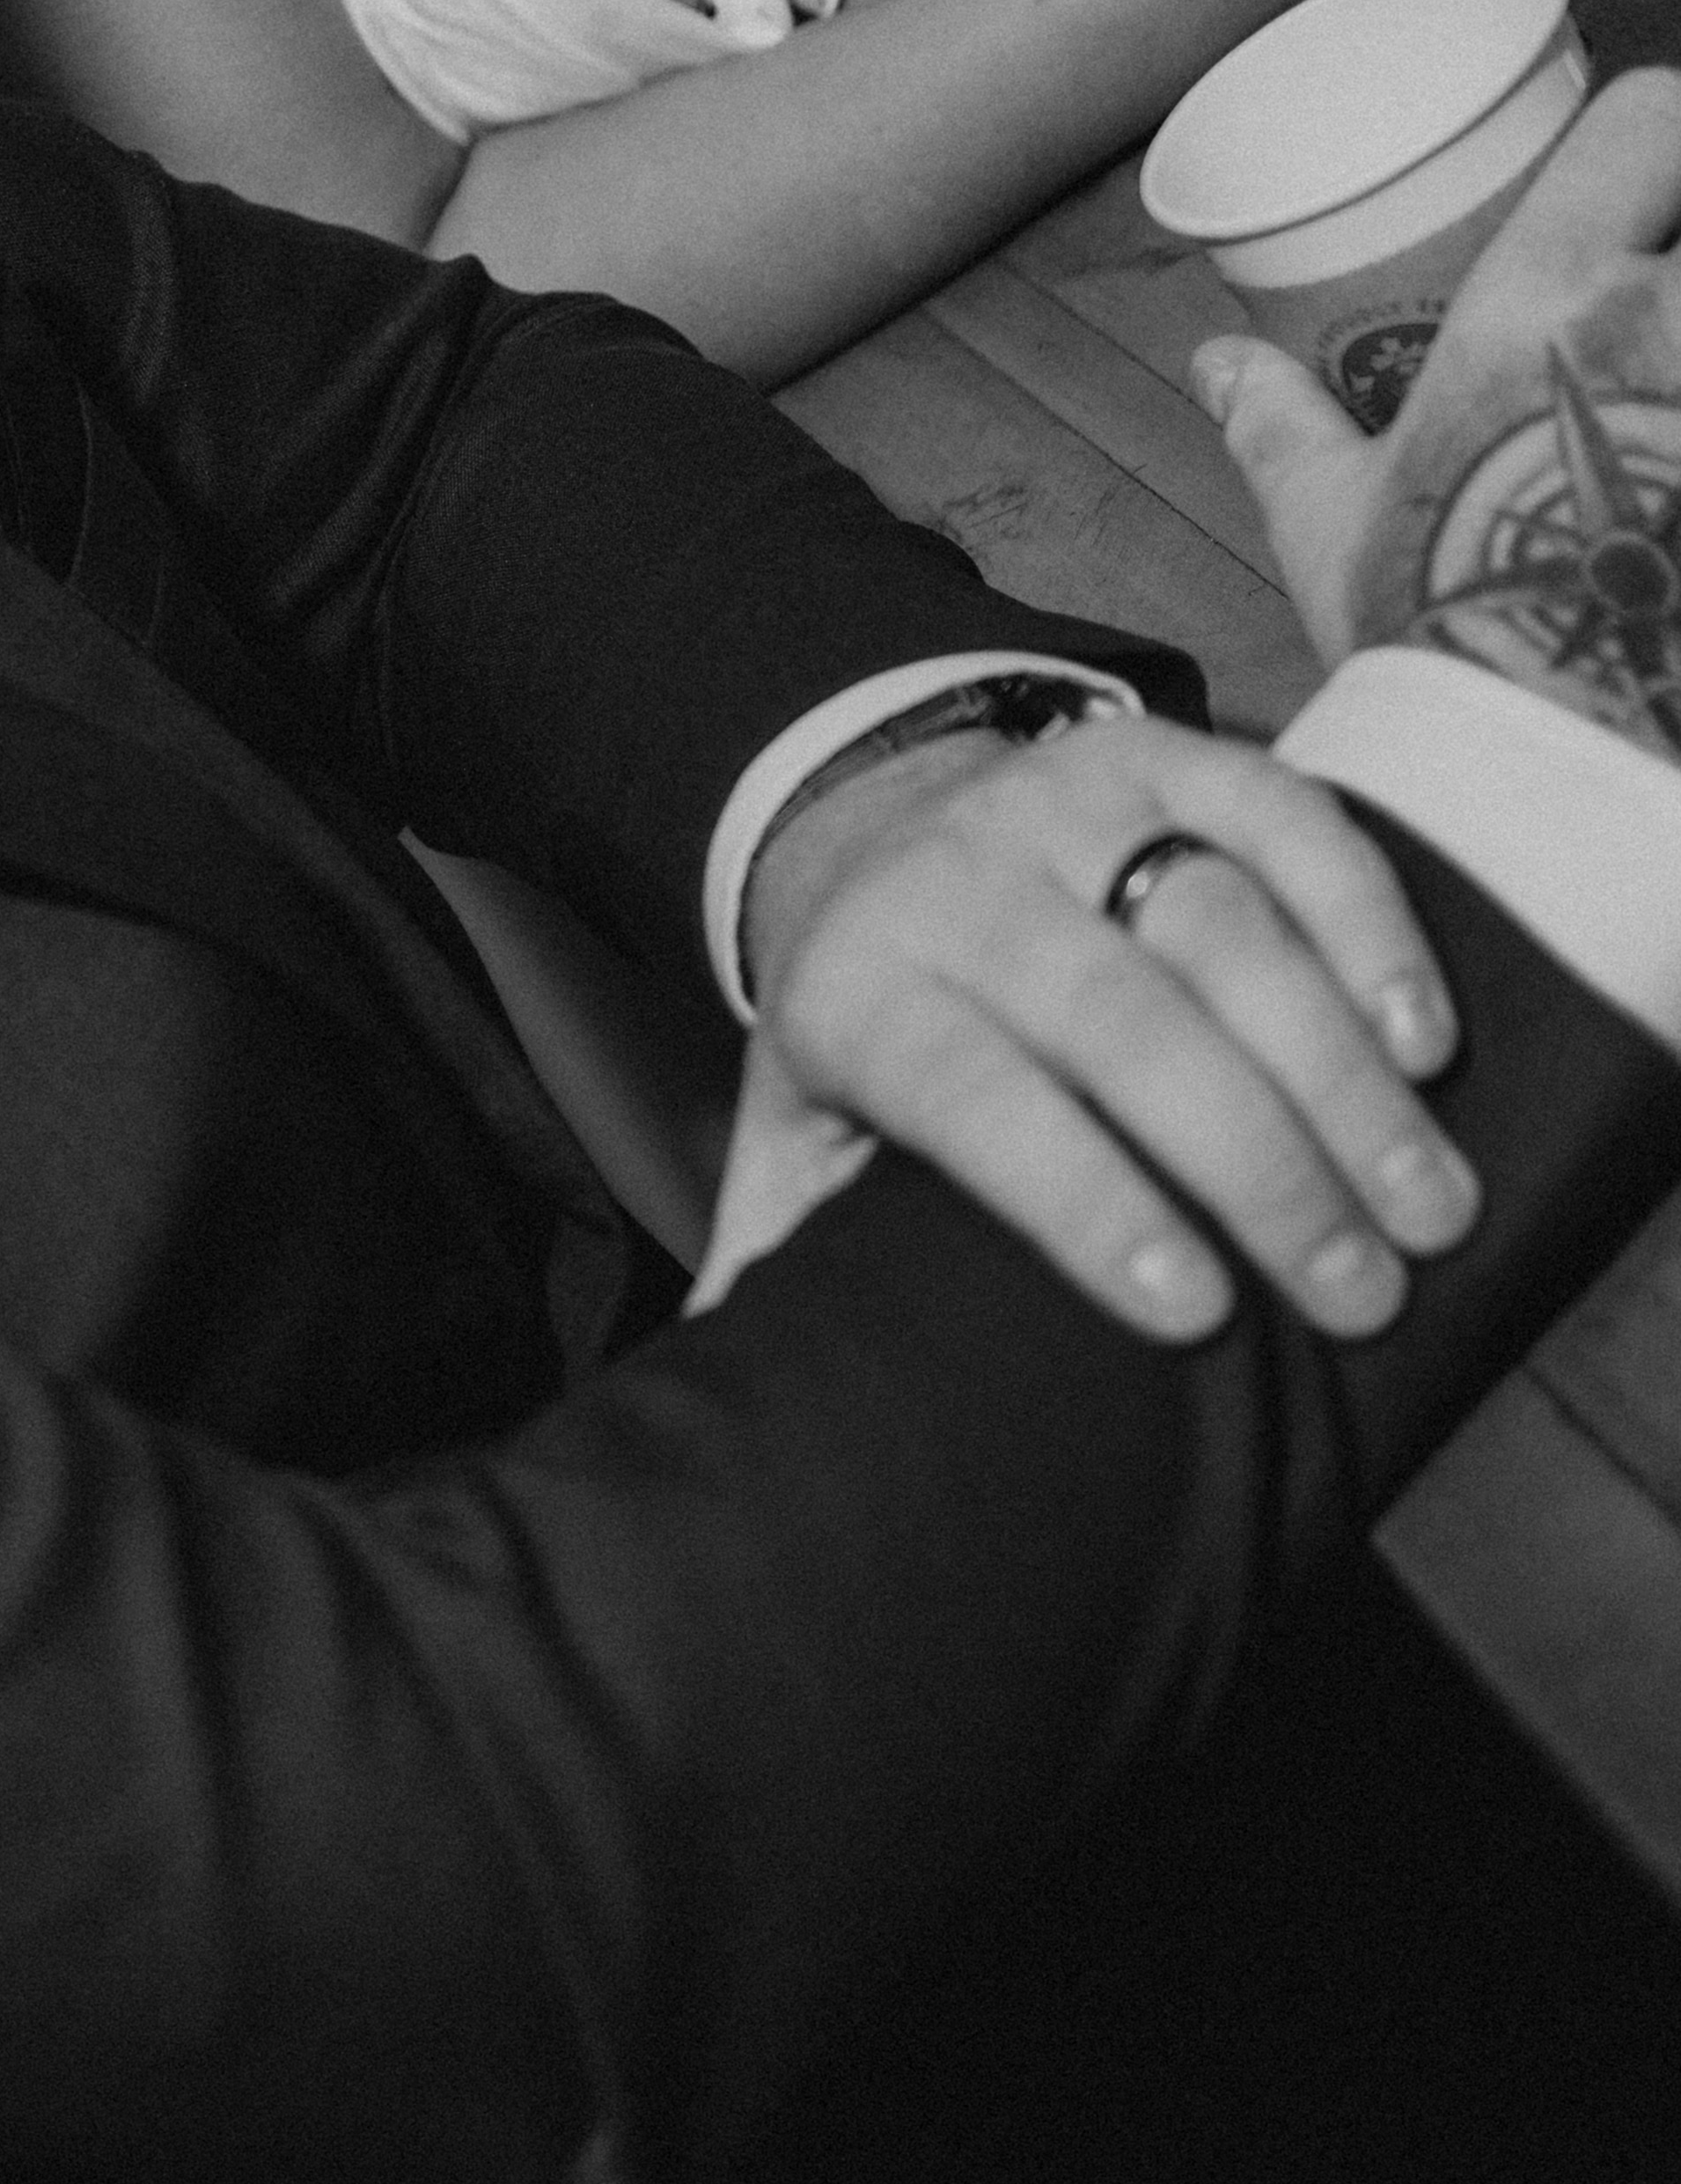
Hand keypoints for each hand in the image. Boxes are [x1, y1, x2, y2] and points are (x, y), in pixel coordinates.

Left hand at [732, 707, 1475, 1342]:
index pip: (969, 1090)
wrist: (863, 830)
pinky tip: (1422, 1042)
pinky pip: (1279, 817)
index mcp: (856, 993)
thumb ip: (782, 1265)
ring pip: (1220, 925)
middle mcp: (956, 887)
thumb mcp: (792, 1137)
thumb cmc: (871, 1030)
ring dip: (1339, 1071)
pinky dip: (1365, 921)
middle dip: (1256, 1160)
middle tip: (1364, 1290)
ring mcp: (1063, 807)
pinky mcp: (1159, 755)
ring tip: (1424, 1205)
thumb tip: (759, 1427)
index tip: (1193, 1308)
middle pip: (1120, 1016)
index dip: (1077, 1194)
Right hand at [1198, 66, 1680, 747]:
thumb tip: (1218, 364)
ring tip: (1679, 423)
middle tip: (1661, 328)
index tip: (1657, 184)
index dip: (1665, 137)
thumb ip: (1282, 428)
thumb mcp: (1336, 524)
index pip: (1654, 120)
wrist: (1547, 781)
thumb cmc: (1440, 639)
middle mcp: (1672, 326)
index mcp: (1556, 298)